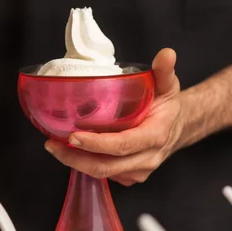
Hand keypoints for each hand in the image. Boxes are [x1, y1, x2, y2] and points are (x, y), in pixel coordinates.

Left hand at [45, 48, 183, 185]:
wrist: (180, 128)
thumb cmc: (168, 106)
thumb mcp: (168, 86)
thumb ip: (164, 71)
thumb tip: (166, 54)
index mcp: (154, 136)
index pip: (121, 145)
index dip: (96, 144)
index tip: (73, 136)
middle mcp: (146, 158)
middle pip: (106, 166)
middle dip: (75, 158)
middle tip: (51, 145)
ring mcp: (138, 171)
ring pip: (102, 173)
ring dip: (76, 163)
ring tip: (54, 147)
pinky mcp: (130, 176)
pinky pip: (105, 174)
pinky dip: (85, 164)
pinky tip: (71, 152)